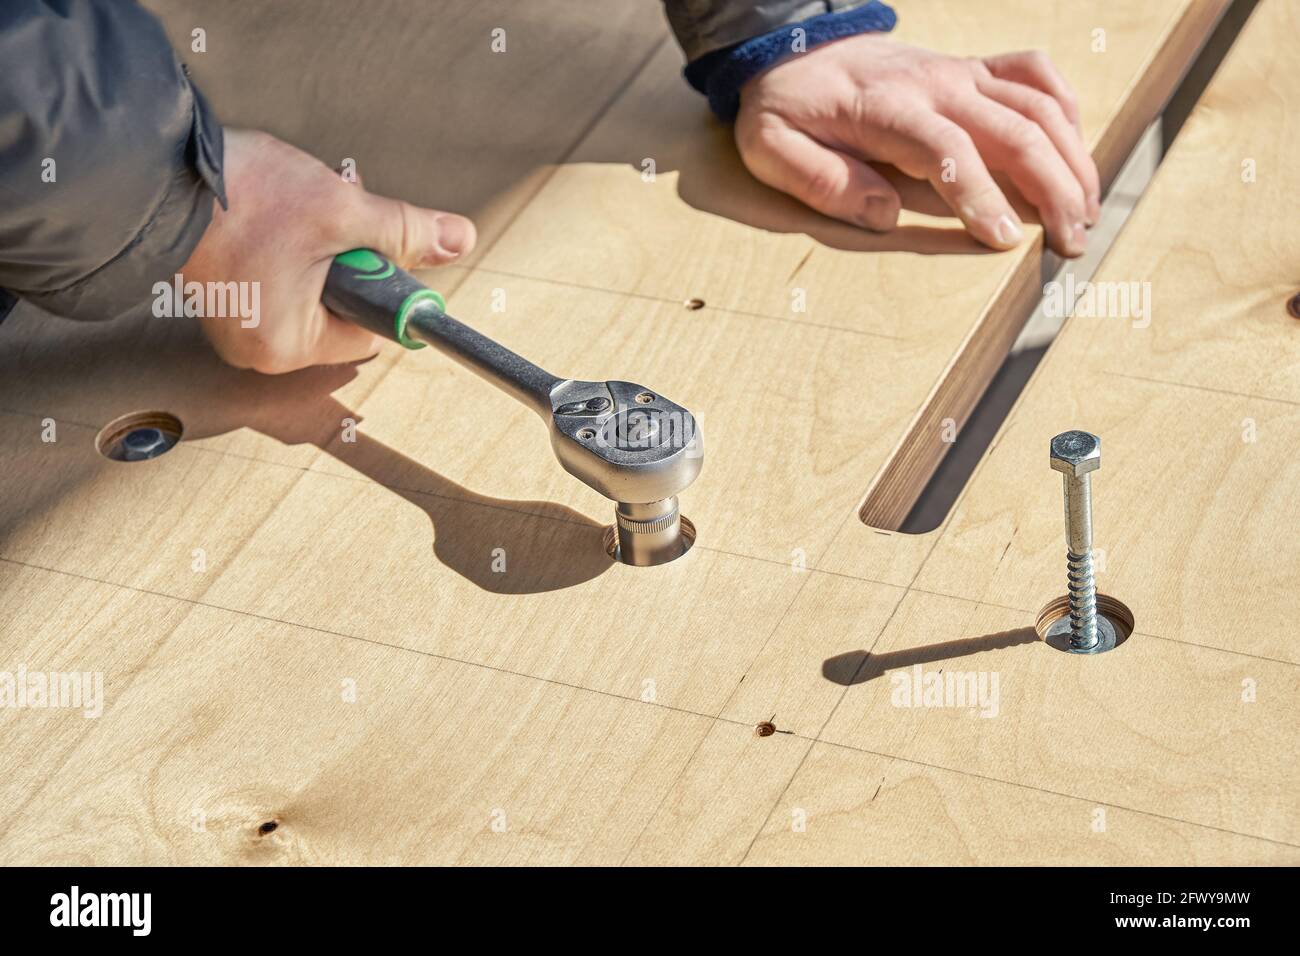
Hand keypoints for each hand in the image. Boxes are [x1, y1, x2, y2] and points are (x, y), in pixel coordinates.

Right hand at [183, 129, 475, 373]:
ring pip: (311, 290)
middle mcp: (257, 347)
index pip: (368, 332)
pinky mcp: (222, 297)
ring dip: (321, 248)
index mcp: (286, 345)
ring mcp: (235, 323)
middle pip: (340, 310)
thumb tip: (455, 241)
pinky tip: (278, 218)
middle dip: (347, 260)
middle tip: (332, 221)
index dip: (382, 287)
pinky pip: (279, 280)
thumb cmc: (237, 197)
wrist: (155, 164)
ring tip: (299, 214)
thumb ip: (404, 232)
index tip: (380, 253)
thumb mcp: (342, 212)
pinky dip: (290, 249)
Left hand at [735, 36, 1099, 256]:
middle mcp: (936, 86)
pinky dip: (1064, 107)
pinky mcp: (971, 69)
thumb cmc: (785, 109)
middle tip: (1072, 242)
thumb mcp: (771, 149)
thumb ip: (821, 181)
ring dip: (1072, 158)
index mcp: (887, 110)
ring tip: (1087, 210)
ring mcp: (959, 73)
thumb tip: (884, 214)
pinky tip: (1075, 149)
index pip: (949, 152)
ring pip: (1038, 105)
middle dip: (1052, 188)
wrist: (793, 49)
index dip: (982, 197)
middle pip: (1013, 130)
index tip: (1007, 240)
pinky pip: (1034, 74)